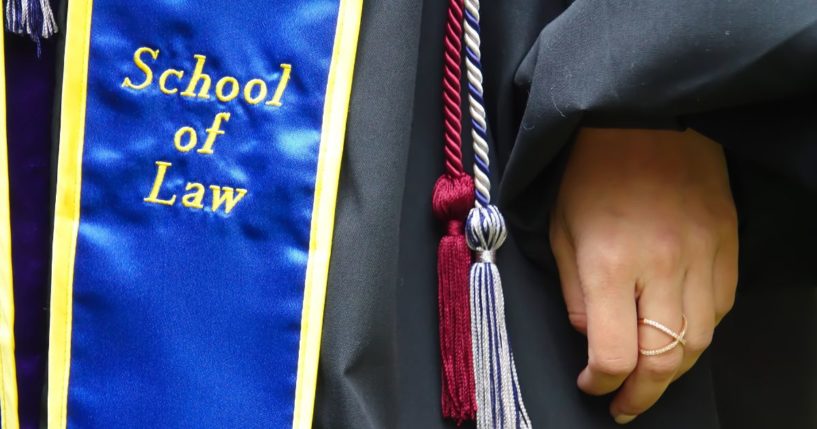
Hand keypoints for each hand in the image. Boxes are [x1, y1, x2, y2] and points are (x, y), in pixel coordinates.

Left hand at [549, 128, 737, 423]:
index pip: (614, 354)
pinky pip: (722, 304)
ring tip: (650, 373)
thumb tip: (590, 336)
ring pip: (701, 340)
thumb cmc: (588, 171)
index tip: (592, 385)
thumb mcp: (559, 230)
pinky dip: (700, 328)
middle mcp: (661, 265)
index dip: (601, 383)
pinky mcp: (727, 241)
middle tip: (625, 404)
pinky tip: (678, 327)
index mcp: (609, 262)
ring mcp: (702, 254)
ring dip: (673, 368)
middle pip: (665, 360)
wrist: (641, 115)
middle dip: (643, 394)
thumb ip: (574, 291)